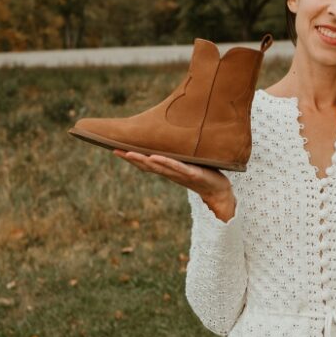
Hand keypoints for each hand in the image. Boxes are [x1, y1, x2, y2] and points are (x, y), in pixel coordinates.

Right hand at [111, 150, 234, 217]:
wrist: (220, 191)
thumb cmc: (206, 175)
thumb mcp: (189, 164)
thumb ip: (179, 157)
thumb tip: (170, 145)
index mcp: (169, 170)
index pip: (147, 163)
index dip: (132, 158)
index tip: (116, 149)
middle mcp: (172, 173)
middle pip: (147, 165)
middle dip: (131, 158)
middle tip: (115, 150)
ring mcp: (181, 174)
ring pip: (158, 166)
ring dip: (143, 160)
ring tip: (129, 153)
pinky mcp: (193, 173)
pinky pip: (177, 167)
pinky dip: (165, 162)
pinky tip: (155, 157)